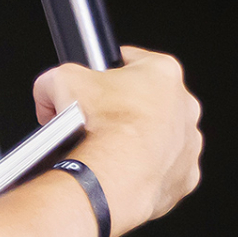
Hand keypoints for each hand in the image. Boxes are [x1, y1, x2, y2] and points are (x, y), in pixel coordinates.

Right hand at [36, 46, 202, 234]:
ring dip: (140, 139)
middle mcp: (184, 106)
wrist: (112, 176)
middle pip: (149, 100)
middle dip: (124, 107)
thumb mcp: (60, 81)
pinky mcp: (185, 176)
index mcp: (163, 73)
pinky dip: (146, 170)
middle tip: (98, 119)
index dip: (106, 71)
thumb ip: (54, 79)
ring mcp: (189, 143)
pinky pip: (165, 169)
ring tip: (110, 147)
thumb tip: (48, 92)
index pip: (131, 60)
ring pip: (161, 136)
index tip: (95, 82)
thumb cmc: (100, 128)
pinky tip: (124, 170)